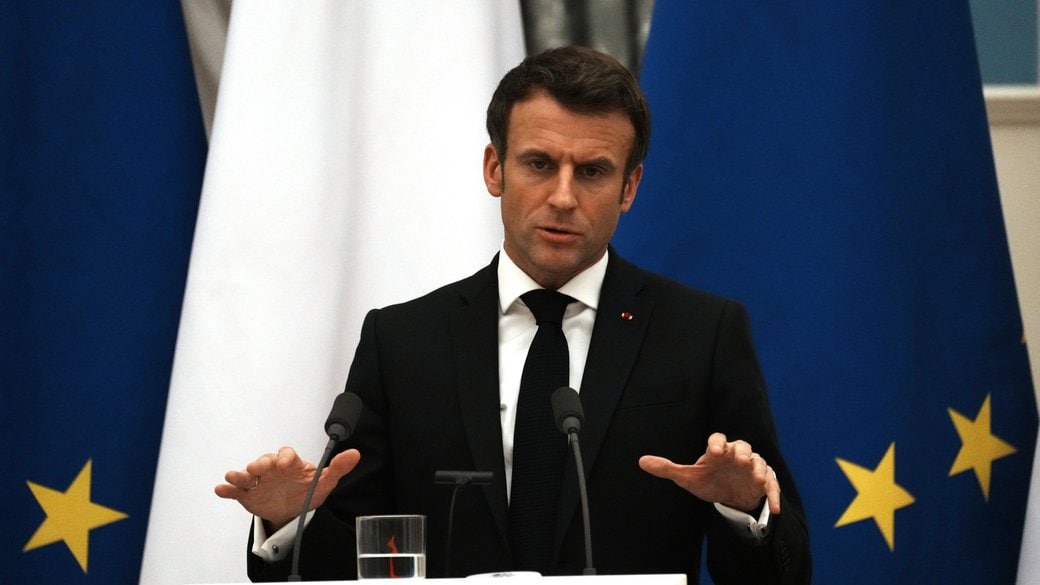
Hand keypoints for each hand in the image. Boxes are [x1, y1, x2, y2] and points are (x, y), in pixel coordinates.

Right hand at [215, 446, 360, 531]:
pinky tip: (221, 489)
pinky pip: (236, 491)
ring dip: (240, 474)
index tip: (285, 464)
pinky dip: (227, 489)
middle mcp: (272, 469)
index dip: (285, 457)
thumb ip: (338, 468)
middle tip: (257, 469)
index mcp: (291, 463)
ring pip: (247, 475)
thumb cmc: (307, 490)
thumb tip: (355, 454)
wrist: (293, 510)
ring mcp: (259, 482)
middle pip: (264, 462)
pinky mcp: (248, 495)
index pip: (287, 454)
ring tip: (234, 477)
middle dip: (260, 464)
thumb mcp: (324, 482)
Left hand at [639, 432, 779, 513]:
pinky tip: (773, 508)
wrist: (728, 496)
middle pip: (742, 446)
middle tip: (738, 459)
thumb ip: (668, 469)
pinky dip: (773, 495)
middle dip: (741, 452)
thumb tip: (641, 461)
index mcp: (718, 450)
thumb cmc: (709, 480)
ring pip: (759, 462)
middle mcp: (736, 455)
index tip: (713, 450)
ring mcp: (752, 468)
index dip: (716, 442)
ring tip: (756, 478)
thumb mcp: (688, 477)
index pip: (718, 439)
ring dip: (759, 469)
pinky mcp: (763, 483)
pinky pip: (771, 485)